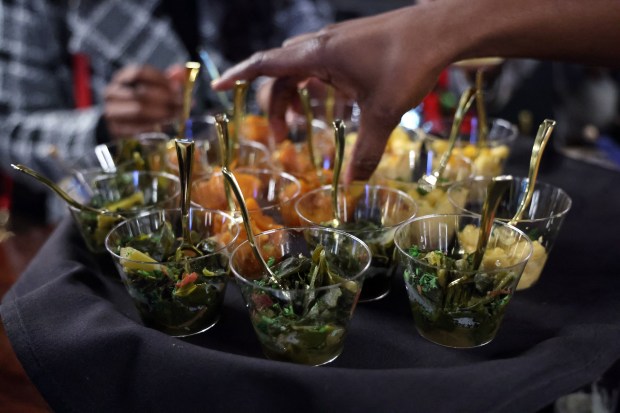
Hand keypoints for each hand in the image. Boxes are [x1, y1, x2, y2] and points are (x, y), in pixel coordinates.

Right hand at [104, 65, 181, 138]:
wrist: (121, 123)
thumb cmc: (141, 102)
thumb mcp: (153, 88)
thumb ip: (168, 80)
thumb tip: (181, 73)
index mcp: (121, 78)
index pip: (139, 73)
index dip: (160, 80)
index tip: (177, 88)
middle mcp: (112, 92)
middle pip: (140, 93)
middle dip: (165, 99)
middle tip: (181, 104)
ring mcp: (111, 111)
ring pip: (138, 110)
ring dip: (162, 114)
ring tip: (175, 115)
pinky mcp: (116, 129)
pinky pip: (137, 128)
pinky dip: (154, 127)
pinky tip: (165, 127)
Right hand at [212, 5, 447, 181]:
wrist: (440, 31)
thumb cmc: (408, 63)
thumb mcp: (382, 112)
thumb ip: (366, 150)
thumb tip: (352, 185)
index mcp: (317, 55)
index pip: (265, 64)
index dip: (238, 76)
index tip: (217, 88)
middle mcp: (321, 45)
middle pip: (281, 74)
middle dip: (276, 107)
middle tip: (283, 141)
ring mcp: (337, 44)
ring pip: (301, 71)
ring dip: (297, 98)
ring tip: (303, 127)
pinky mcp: (352, 46)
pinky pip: (323, 68)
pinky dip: (320, 90)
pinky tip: (338, 112)